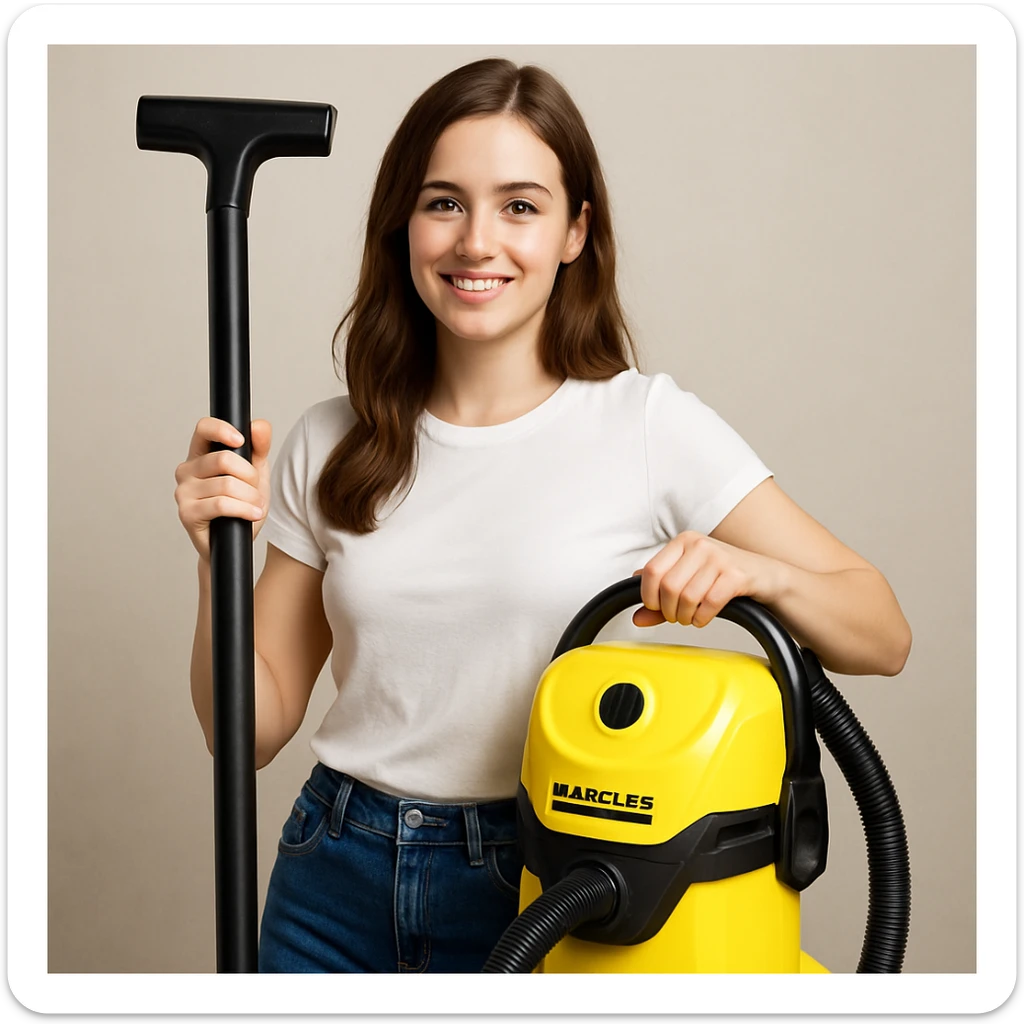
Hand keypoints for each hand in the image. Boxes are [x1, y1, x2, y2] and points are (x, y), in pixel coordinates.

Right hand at [174, 417, 272, 560]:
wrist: (236, 543)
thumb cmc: (242, 506)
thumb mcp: (256, 474)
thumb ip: (259, 448)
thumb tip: (260, 425)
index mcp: (200, 455)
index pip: (204, 428)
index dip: (223, 430)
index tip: (241, 441)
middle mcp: (186, 470)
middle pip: (224, 459)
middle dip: (250, 476)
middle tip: (255, 491)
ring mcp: (183, 492)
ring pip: (226, 484)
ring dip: (250, 497)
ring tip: (255, 506)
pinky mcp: (186, 513)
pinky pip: (221, 504)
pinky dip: (244, 509)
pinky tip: (253, 515)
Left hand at [631, 531, 776, 628]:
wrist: (766, 576)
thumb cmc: (722, 578)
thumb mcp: (688, 580)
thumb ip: (660, 597)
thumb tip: (636, 618)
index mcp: (682, 541)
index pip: (651, 570)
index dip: (648, 596)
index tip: (656, 608)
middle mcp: (699, 544)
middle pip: (668, 587)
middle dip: (668, 611)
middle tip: (676, 617)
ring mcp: (719, 558)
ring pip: (688, 597)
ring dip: (685, 616)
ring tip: (691, 617)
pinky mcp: (736, 575)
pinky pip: (709, 603)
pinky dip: (702, 618)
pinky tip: (703, 618)